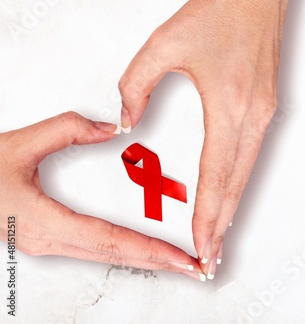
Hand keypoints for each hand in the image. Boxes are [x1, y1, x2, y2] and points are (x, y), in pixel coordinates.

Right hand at [0, 112, 204, 280]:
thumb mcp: (17, 144)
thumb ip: (65, 129)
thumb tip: (108, 127)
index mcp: (45, 222)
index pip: (113, 241)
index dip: (152, 250)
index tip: (182, 258)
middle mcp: (50, 240)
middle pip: (117, 256)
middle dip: (160, 263)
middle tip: (196, 267)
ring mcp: (48, 244)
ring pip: (108, 257)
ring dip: (146, 260)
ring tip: (178, 262)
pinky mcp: (47, 239)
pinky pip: (96, 251)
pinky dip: (125, 252)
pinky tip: (141, 251)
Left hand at [118, 0, 291, 278]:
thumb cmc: (222, 12)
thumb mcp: (165, 43)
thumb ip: (137, 84)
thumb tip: (127, 120)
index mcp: (229, 104)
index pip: (215, 174)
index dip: (207, 215)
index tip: (201, 244)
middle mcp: (253, 116)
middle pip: (236, 185)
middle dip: (222, 225)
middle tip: (211, 258)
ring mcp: (264, 115)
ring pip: (246, 175)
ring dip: (231, 208)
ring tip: (219, 237)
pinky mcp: (265, 110)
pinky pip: (250, 157)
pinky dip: (238, 183)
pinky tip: (229, 196)